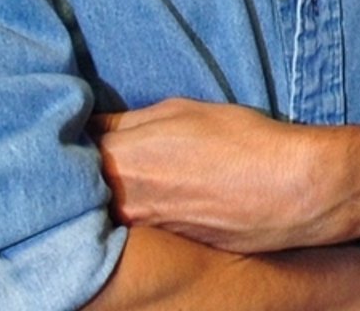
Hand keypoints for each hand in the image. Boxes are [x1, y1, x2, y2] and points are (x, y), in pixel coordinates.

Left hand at [90, 97, 359, 253]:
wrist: (292, 192)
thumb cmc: (241, 142)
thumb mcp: (180, 111)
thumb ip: (125, 121)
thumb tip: (89, 125)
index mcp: (118, 162)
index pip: (66, 150)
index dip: (67, 138)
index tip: (71, 131)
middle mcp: (121, 205)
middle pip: (81, 187)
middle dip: (85, 170)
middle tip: (103, 152)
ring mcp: (143, 233)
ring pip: (108, 210)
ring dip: (115, 193)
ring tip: (145, 174)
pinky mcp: (166, 248)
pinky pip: (138, 227)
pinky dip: (143, 213)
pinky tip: (168, 197)